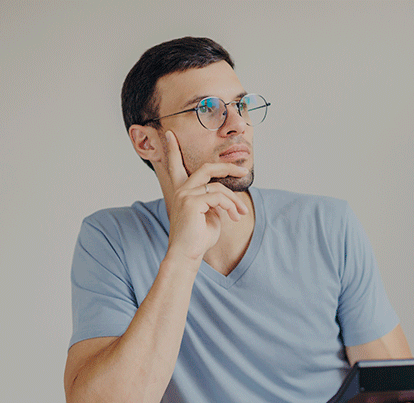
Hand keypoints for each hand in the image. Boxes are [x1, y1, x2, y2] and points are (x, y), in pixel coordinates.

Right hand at [159, 131, 248, 266]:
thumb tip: (226, 197)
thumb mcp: (210, 216)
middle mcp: (181, 190)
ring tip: (240, 214)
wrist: (187, 256)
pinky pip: (219, 197)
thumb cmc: (198, 239)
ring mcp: (185, 194)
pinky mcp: (191, 202)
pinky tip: (234, 217)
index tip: (170, 134)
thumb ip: (214, 202)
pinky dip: (230, 206)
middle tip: (243, 169)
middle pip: (205, 168)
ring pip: (219, 187)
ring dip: (234, 201)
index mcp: (182, 192)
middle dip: (226, 167)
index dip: (173, 150)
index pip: (175, 166)